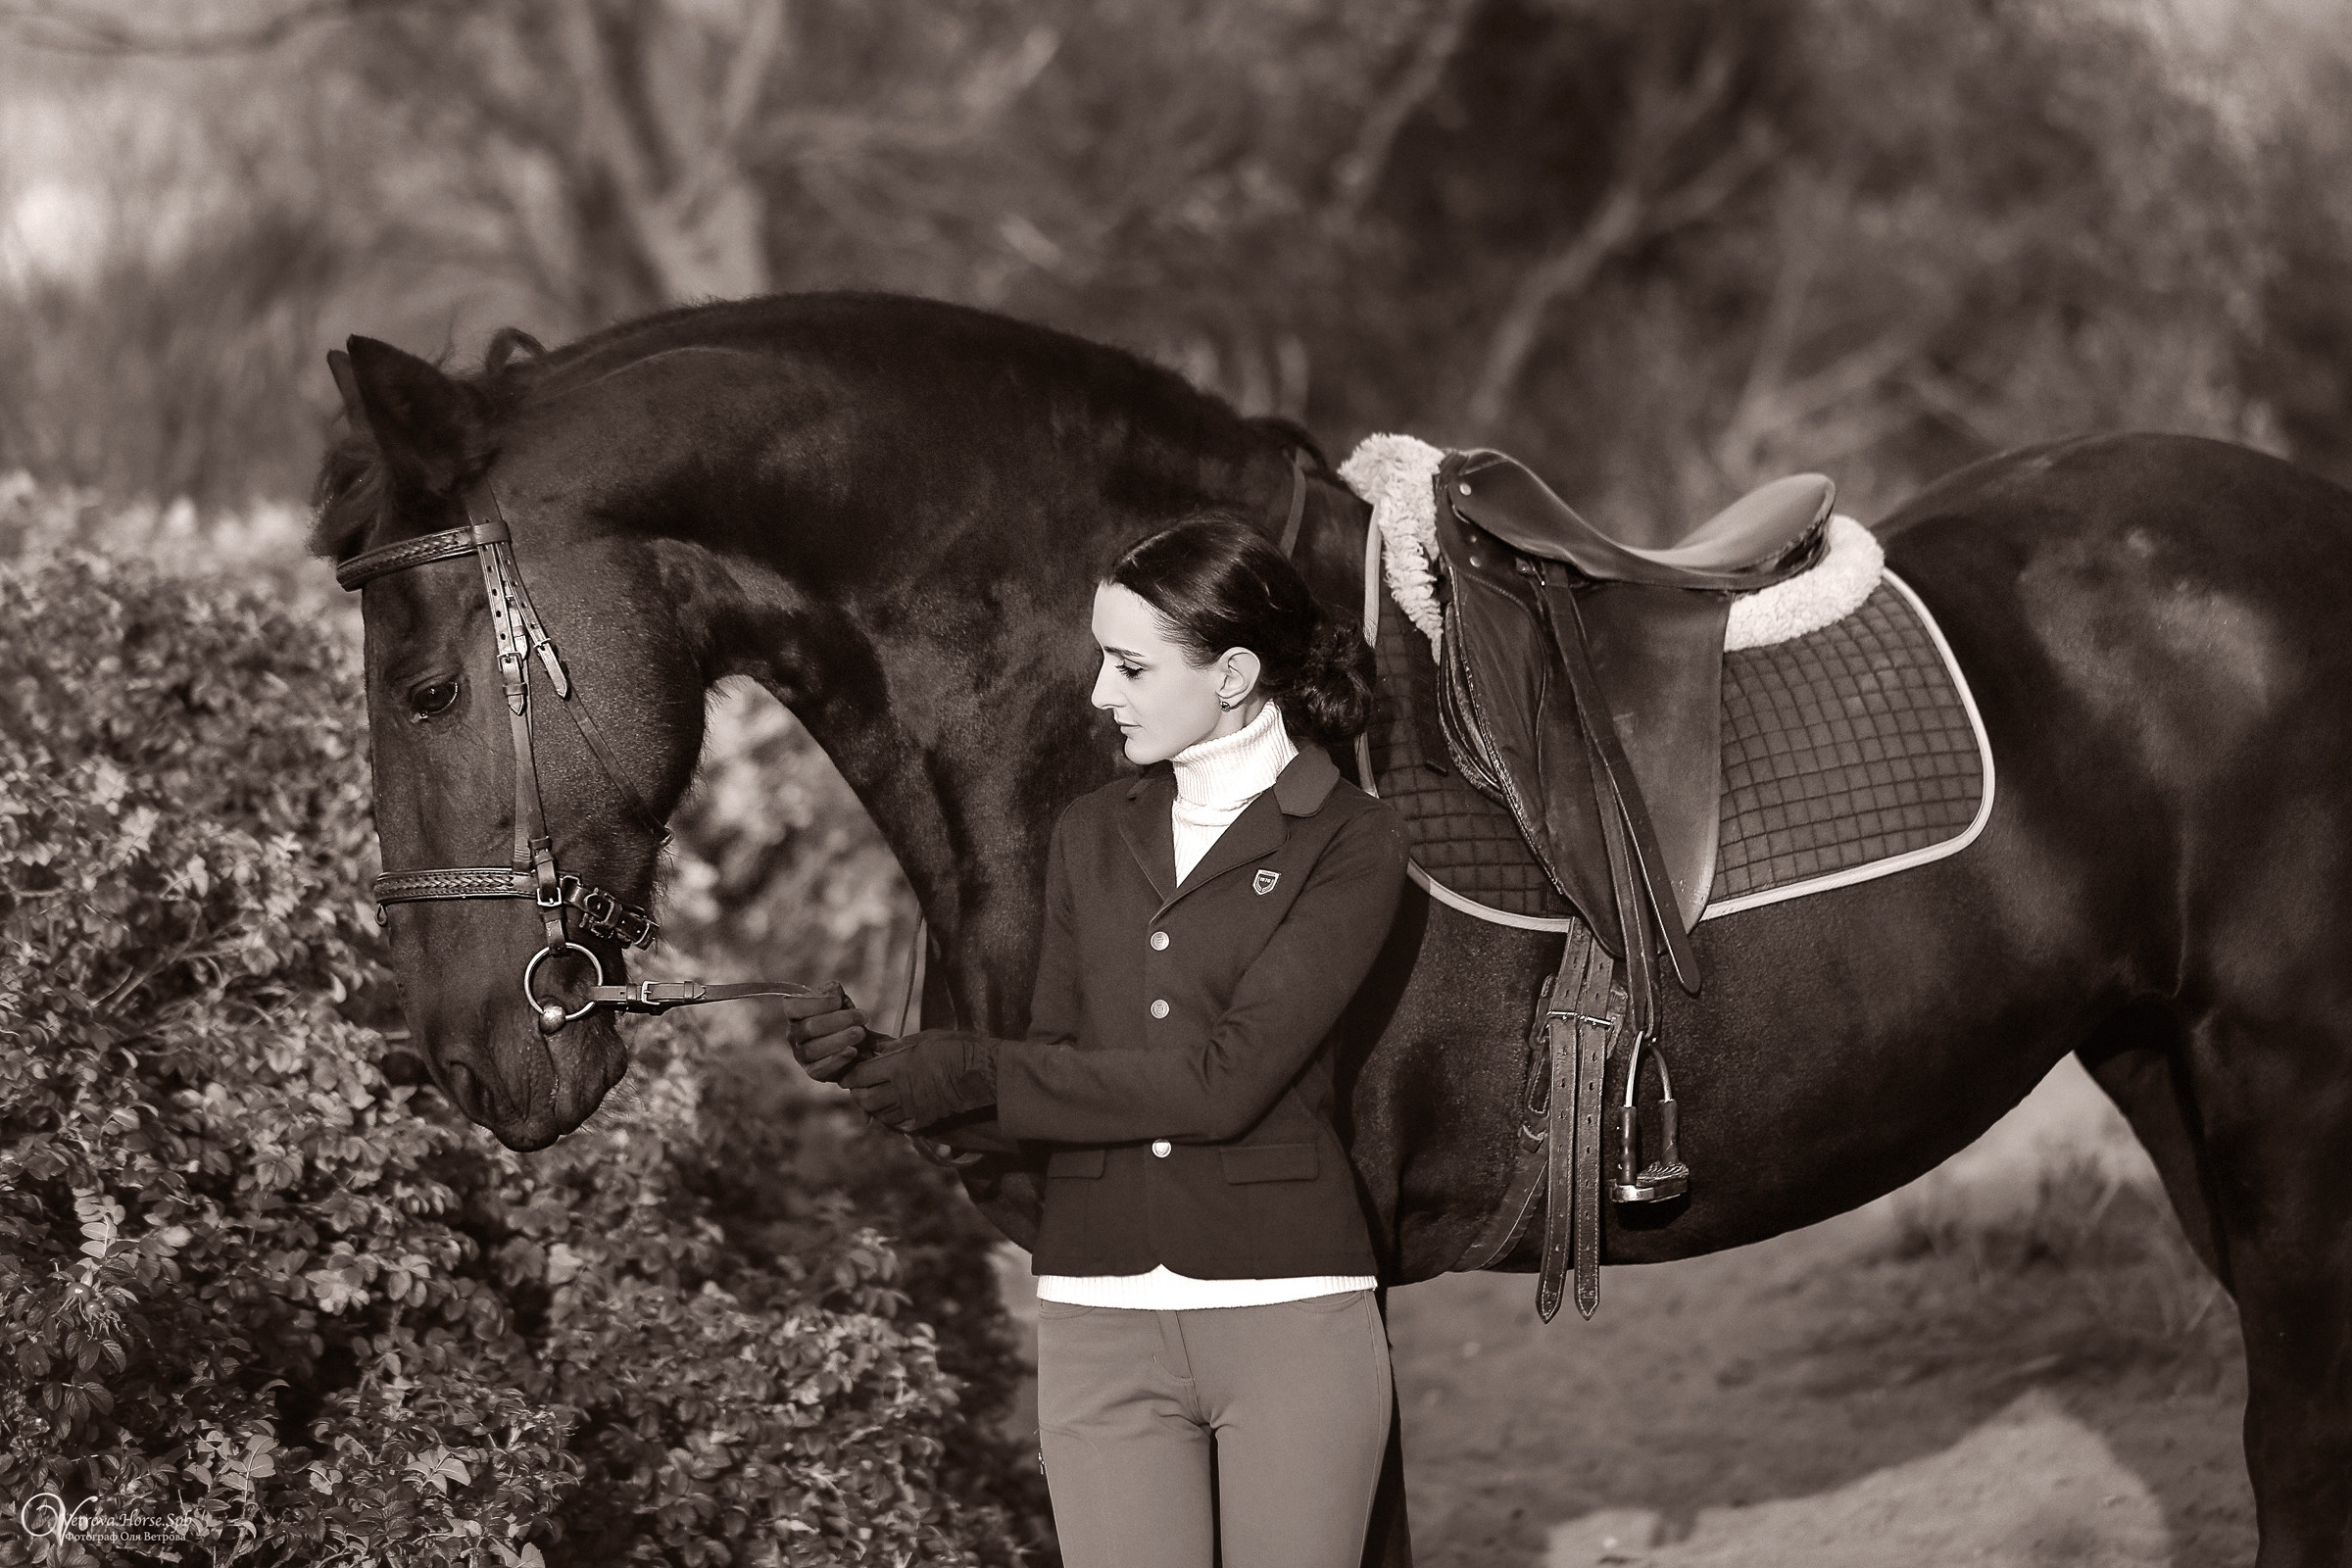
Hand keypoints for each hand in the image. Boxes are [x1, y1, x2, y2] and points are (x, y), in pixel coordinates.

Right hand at [775, 984, 875, 1082]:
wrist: (859, 1045)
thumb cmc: (844, 1020)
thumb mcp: (841, 1003)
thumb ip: (835, 994)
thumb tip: (832, 989)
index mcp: (796, 1014)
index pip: (793, 1006)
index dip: (815, 1003)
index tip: (838, 1001)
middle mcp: (794, 1035)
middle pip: (808, 1028)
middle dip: (837, 1020)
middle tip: (862, 1016)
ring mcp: (801, 1055)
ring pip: (812, 1049)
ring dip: (839, 1039)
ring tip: (860, 1033)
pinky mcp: (813, 1072)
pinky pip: (819, 1069)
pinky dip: (837, 1059)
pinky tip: (853, 1051)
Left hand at [841, 1031, 996, 1131]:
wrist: (982, 1074)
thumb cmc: (956, 1048)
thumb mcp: (925, 1038)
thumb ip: (898, 1045)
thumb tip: (878, 1048)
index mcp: (899, 1066)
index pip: (860, 1076)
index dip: (850, 1074)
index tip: (850, 1071)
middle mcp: (901, 1090)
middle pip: (865, 1099)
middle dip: (858, 1092)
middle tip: (861, 1084)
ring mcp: (912, 1107)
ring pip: (878, 1114)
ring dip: (872, 1105)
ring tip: (876, 1095)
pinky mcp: (922, 1119)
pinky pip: (896, 1123)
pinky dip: (889, 1116)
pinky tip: (893, 1106)